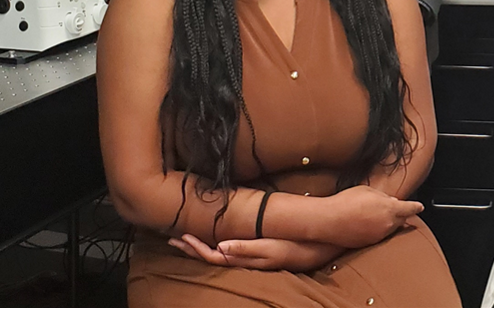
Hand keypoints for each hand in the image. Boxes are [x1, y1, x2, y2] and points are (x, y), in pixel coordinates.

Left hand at [169, 233, 340, 271]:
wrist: (320, 245)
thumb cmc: (297, 246)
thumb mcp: (272, 247)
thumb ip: (247, 248)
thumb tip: (219, 246)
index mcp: (246, 259)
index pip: (213, 256)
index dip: (196, 248)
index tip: (180, 236)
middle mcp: (246, 259)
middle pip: (212, 256)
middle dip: (192, 248)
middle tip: (173, 238)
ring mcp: (252, 256)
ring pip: (220, 253)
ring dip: (202, 246)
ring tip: (187, 239)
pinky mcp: (259, 250)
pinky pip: (231, 249)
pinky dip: (218, 243)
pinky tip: (215, 238)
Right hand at [319, 185, 423, 247]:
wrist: (329, 221)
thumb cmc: (346, 202)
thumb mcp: (367, 190)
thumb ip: (383, 196)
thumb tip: (390, 201)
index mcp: (390, 209)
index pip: (410, 208)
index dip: (416, 207)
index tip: (420, 206)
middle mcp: (387, 224)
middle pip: (401, 220)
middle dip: (400, 215)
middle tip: (392, 209)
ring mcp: (379, 236)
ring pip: (389, 228)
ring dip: (387, 222)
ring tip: (373, 214)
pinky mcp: (369, 243)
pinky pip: (378, 235)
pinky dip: (376, 229)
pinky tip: (365, 223)